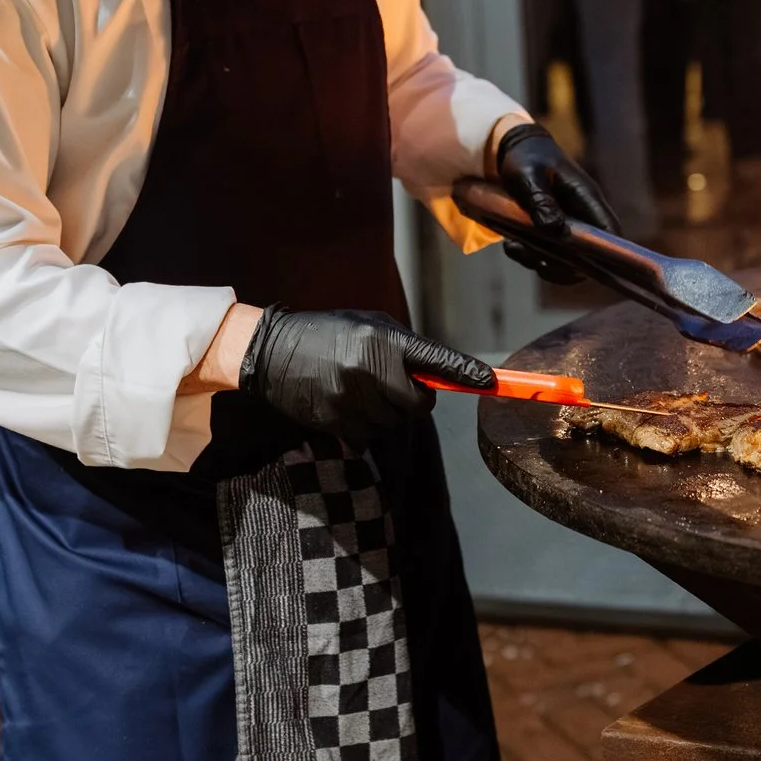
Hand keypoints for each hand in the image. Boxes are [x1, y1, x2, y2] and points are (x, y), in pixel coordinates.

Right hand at [242, 309, 493, 445]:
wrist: (271, 352)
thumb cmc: (328, 332)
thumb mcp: (368, 325)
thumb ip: (403, 347)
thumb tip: (437, 373)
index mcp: (381, 340)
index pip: (434, 360)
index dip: (465, 373)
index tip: (489, 382)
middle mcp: (369, 369)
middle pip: (417, 404)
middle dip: (414, 399)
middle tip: (397, 385)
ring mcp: (351, 399)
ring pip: (392, 423)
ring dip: (386, 413)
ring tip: (362, 390)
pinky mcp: (335, 421)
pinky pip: (367, 435)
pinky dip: (364, 424)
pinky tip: (346, 403)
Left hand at [494, 122, 624, 282]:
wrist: (516, 149)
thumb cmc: (526, 157)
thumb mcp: (529, 174)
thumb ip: (541, 199)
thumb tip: (554, 229)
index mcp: (587, 199)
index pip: (610, 233)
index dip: (605, 254)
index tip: (578, 265)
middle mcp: (584, 216)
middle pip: (590, 256)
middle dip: (562, 265)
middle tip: (531, 255)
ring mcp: (570, 226)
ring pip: (569, 261)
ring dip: (543, 263)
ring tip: (513, 247)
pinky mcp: (554, 232)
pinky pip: (551, 256)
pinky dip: (532, 257)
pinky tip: (511, 245)